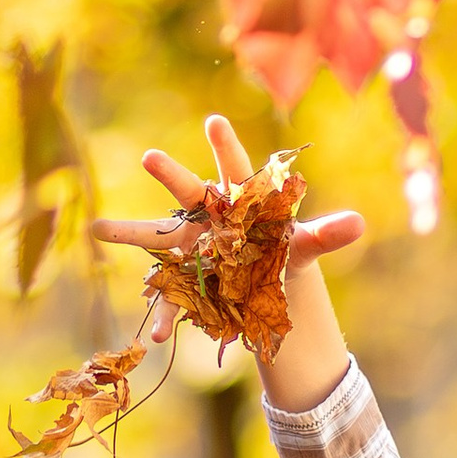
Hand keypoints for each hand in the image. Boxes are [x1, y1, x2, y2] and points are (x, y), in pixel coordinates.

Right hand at [94, 113, 363, 343]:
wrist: (261, 279)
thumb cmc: (281, 248)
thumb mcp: (305, 246)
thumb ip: (327, 235)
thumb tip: (360, 225)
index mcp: (241, 201)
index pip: (237, 169)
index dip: (226, 146)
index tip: (215, 120)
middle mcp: (208, 217)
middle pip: (188, 192)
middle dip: (171, 175)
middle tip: (149, 155)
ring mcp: (190, 247)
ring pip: (157, 237)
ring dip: (127, 232)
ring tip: (96, 228)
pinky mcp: (184, 279)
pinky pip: (170, 296)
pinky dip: (165, 316)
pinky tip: (159, 337)